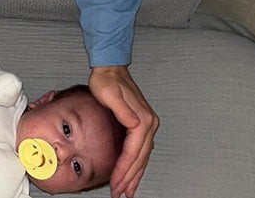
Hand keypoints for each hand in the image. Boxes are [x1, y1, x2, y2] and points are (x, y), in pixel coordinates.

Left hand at [88, 65, 158, 197]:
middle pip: (140, 158)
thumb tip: (135, 124)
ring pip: (142, 157)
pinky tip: (131, 173)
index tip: (116, 183)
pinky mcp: (139, 124)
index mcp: (142, 119)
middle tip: (121, 193)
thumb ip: (123, 109)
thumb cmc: (107, 79)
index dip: (124, 170)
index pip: (133, 152)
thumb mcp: (110, 93)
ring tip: (127, 190)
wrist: (110, 68)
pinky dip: (135, 164)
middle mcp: (147, 123)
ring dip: (135, 175)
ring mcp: (145, 124)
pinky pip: (139, 150)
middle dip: (130, 178)